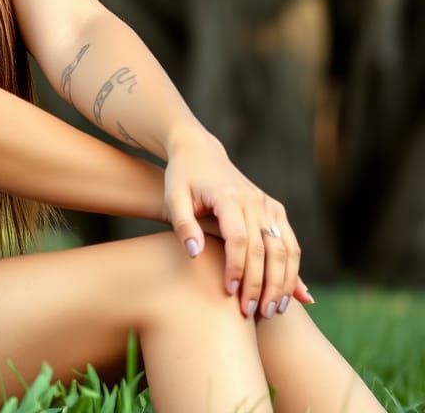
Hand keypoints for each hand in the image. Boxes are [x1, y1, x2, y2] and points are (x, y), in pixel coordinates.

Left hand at [161, 126, 312, 318]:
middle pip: (264, 249)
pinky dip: (293, 271)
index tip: (228, 292)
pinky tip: (290, 295)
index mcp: (227, 195)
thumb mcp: (173, 197)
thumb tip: (196, 254)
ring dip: (282, 283)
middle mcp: (253, 199)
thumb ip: (183, 225)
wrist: (199, 151)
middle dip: (259, 284)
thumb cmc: (181, 178)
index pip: (238, 239)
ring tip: (272, 311)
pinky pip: (290, 244)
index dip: (235, 269)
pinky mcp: (275, 210)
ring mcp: (268, 204)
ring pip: (284, 250)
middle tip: (250, 313)